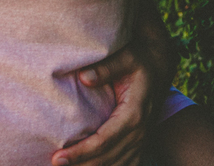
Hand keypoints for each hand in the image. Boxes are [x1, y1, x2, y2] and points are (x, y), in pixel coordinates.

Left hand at [51, 45, 158, 165]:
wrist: (159, 66)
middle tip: (54, 164)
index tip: (57, 157)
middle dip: (80, 165)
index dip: (80, 152)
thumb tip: (83, 77)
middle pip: (107, 159)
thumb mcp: (125, 58)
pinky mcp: (139, 143)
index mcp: (133, 113)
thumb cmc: (138, 60)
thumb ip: (106, 68)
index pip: (103, 141)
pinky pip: (127, 164)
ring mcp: (140, 140)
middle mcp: (139, 132)